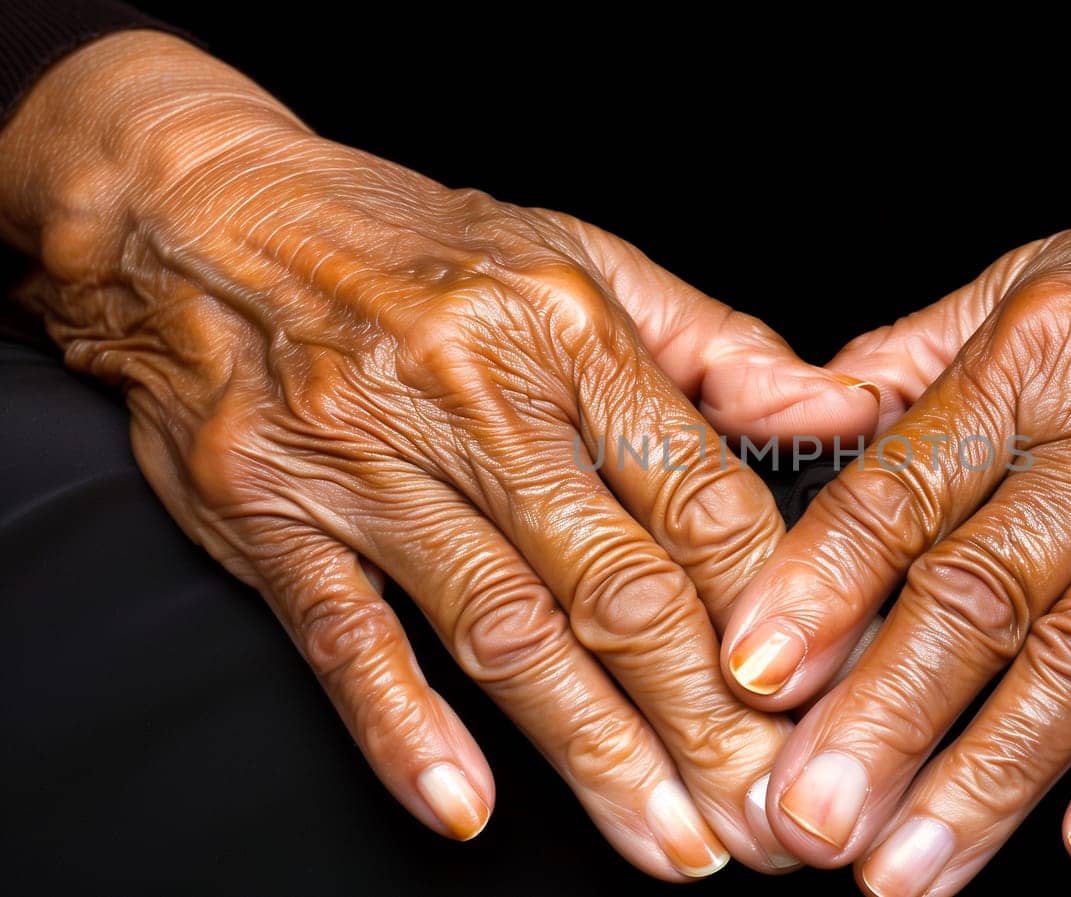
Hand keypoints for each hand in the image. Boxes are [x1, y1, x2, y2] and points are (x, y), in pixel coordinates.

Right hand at [0, 33, 877, 877]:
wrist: (198, 213)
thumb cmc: (412, 244)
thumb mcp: (582, 260)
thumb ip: (720, 348)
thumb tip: (843, 412)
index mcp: (568, 330)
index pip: (698, 492)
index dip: (774, 608)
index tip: (827, 698)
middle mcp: (472, 395)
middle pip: (616, 584)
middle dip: (707, 718)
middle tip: (770, 817)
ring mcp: (363, 460)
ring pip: (501, 630)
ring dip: (596, 752)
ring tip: (672, 842)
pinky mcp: (268, 513)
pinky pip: (346, 634)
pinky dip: (403, 728)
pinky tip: (466, 807)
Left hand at [720, 62, 1070, 894]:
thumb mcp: (1042, 277)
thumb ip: (915, 358)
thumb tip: (803, 416)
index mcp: (1036, 354)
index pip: (908, 483)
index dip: (824, 584)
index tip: (757, 673)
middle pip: (985, 589)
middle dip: (889, 713)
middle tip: (811, 816)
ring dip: (994, 773)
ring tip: (912, 868)